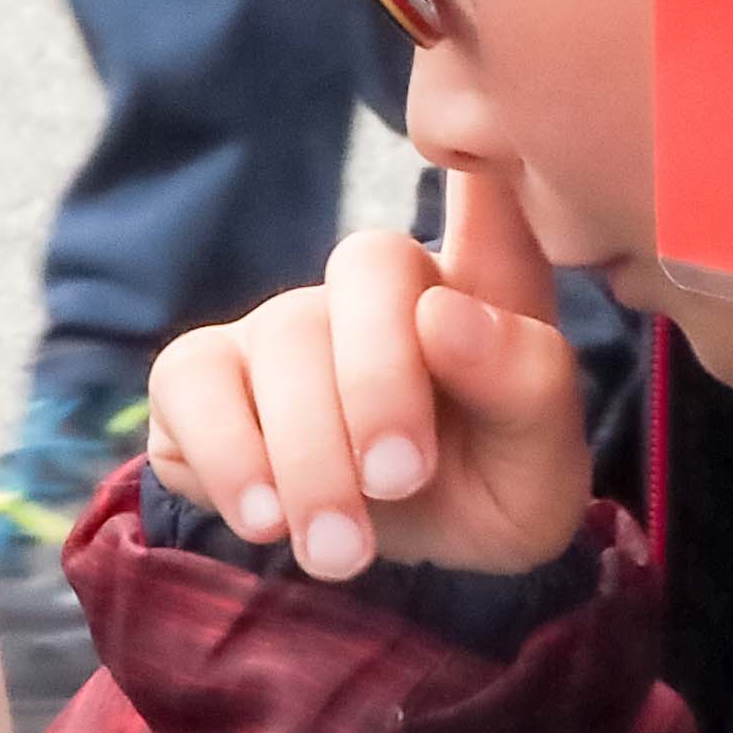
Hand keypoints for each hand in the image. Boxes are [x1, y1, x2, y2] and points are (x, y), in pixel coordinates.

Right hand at [143, 167, 589, 582]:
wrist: (394, 569)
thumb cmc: (480, 496)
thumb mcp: (541, 475)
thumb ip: (524, 386)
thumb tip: (442, 316)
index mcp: (481, 287)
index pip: (491, 195)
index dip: (484, 174)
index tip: (477, 163)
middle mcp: (377, 286)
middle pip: (367, 265)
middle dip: (379, 383)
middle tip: (399, 483)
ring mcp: (284, 321)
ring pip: (282, 335)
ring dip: (310, 454)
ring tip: (341, 550)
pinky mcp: (202, 374)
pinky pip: (192, 380)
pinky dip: (228, 456)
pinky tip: (268, 522)